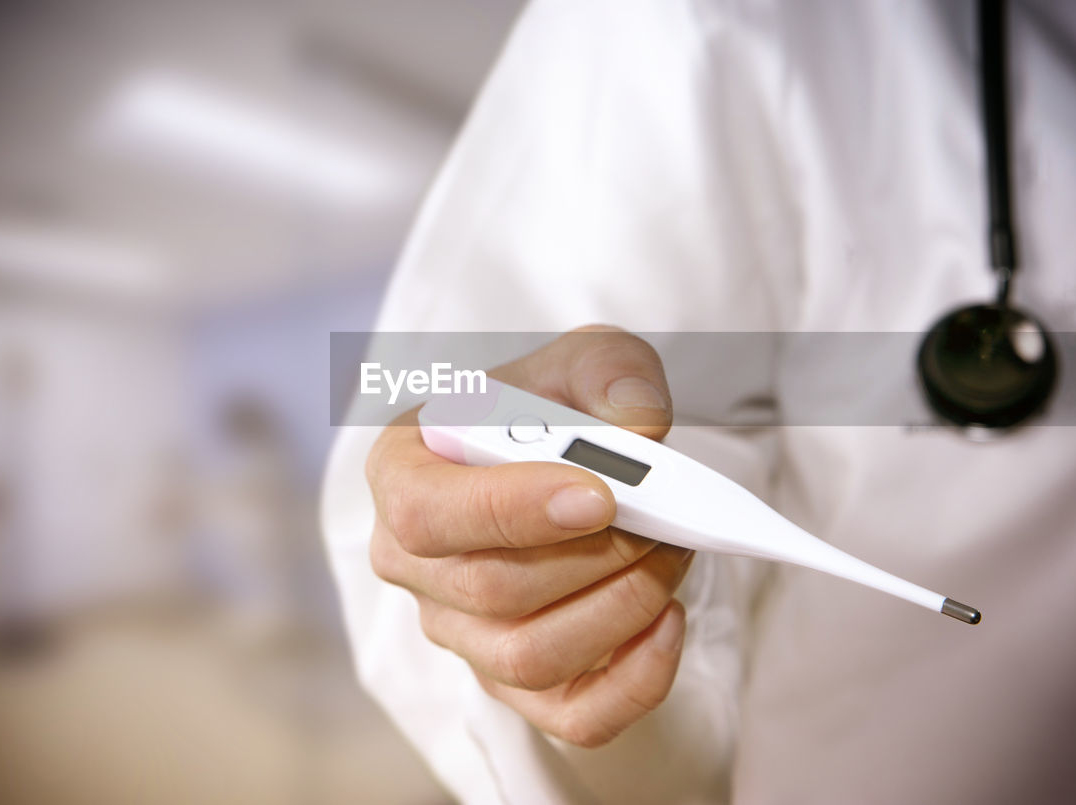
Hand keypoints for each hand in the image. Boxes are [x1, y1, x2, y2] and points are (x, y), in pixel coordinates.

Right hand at [366, 326, 691, 747]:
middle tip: (662, 519)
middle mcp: (413, 564)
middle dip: (596, 556)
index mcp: (403, 473)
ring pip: (530, 656)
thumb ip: (608, 371)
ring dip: (621, 607)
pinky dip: (633, 681)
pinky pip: (570, 717)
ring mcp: (459, 632)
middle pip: (490, 589)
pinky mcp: (514, 679)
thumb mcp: (582, 358)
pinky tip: (669, 621)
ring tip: (672, 553)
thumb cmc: (555, 408)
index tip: (597, 496)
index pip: (425, 514)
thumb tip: (639, 429)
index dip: (508, 512)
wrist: (565, 459)